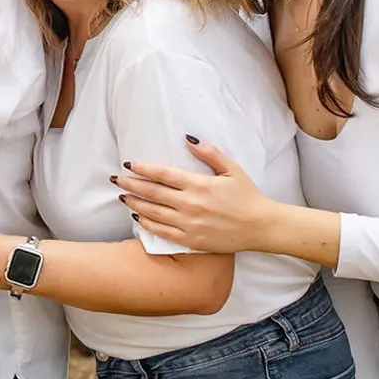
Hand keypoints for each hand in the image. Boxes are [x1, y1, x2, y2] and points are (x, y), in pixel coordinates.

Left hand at [115, 138, 273, 253]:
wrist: (262, 227)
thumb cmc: (248, 196)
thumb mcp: (231, 169)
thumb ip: (209, 153)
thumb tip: (187, 139)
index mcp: (199, 184)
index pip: (162, 174)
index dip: (143, 168)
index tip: (129, 164)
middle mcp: (191, 204)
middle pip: (152, 192)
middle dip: (131, 184)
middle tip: (116, 179)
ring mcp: (189, 224)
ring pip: (153, 213)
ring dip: (134, 204)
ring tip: (122, 197)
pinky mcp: (191, 240)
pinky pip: (163, 232)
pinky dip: (147, 225)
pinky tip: (138, 218)